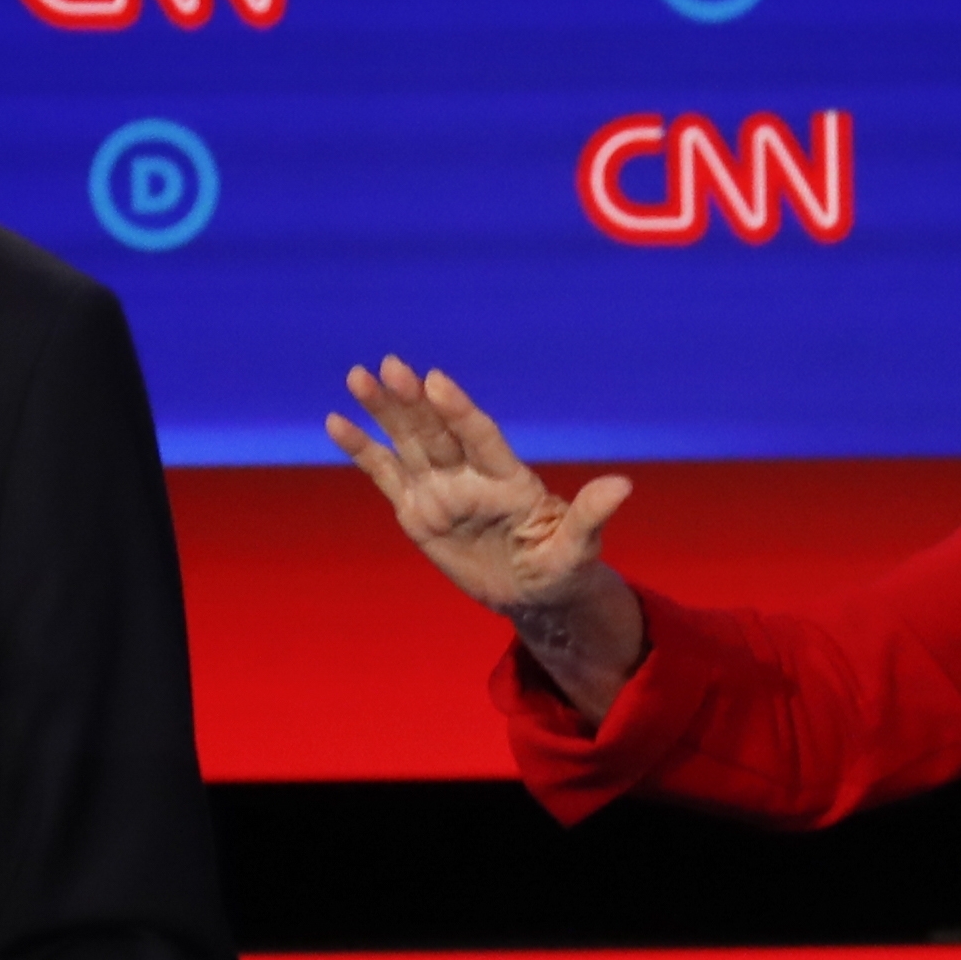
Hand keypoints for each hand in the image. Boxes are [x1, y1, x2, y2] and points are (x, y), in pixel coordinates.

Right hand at [326, 357, 646, 714]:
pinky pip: (386, 474)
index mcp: (508, 480)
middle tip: (390, 365)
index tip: (437, 381)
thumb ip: (590, 517)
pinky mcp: (417, 509)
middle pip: (437, 432)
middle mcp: (470, 475)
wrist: (533, 593)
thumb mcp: (578, 551)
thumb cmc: (561, 569)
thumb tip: (623, 487)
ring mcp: (441, 489)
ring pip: (408, 442)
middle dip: (413, 400)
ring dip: (384, 410)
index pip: (480, 437)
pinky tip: (337, 422)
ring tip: (359, 376)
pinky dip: (363, 450)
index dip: (459, 410)